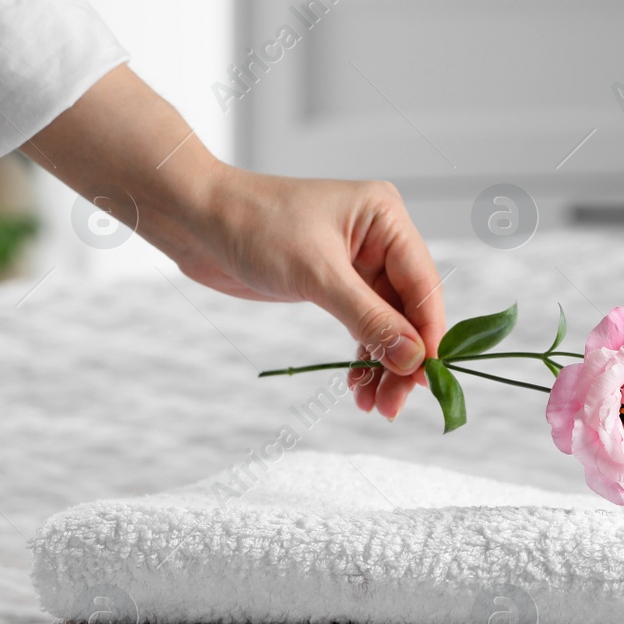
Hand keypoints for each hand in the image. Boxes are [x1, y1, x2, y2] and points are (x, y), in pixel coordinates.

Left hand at [174, 172, 445, 418]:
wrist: (195, 218)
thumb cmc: (253, 225)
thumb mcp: (317, 275)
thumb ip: (369, 319)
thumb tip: (413, 359)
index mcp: (386, 219)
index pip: (424, 285)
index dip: (428, 335)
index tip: (426, 379)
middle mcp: (380, 239)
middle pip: (409, 310)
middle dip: (403, 358)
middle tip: (394, 404)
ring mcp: (359, 263)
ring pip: (387, 323)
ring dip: (383, 365)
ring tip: (375, 406)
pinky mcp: (335, 283)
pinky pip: (362, 325)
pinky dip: (362, 355)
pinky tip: (357, 385)